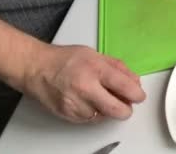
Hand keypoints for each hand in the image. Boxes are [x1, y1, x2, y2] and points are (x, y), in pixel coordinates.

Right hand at [22, 45, 145, 122]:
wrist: (36, 68)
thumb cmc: (65, 59)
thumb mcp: (96, 55)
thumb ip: (118, 68)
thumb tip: (134, 81)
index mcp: (96, 69)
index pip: (126, 87)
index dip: (137, 94)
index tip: (139, 95)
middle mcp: (86, 88)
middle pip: (118, 110)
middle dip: (127, 109)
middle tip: (127, 103)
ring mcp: (76, 103)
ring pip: (105, 116)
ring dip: (109, 110)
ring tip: (102, 96)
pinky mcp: (68, 114)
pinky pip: (91, 119)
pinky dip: (95, 112)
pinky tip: (90, 101)